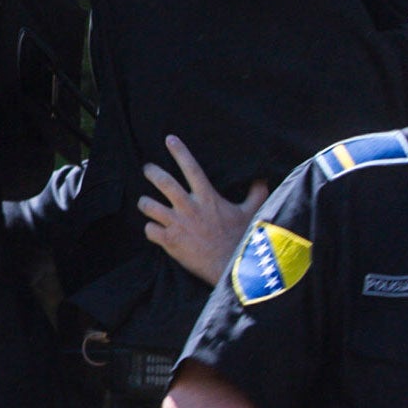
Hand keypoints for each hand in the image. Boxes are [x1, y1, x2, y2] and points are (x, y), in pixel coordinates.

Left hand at [140, 136, 265, 283]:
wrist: (230, 267)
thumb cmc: (241, 239)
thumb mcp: (253, 213)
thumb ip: (256, 194)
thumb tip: (263, 179)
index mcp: (208, 198)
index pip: (191, 168)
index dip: (180, 152)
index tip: (169, 139)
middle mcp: (190, 208)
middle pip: (164, 182)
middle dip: (152, 172)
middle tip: (147, 168)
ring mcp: (177, 224)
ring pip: (149, 206)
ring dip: (144, 203)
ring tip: (145, 202)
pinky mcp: (170, 242)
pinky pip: (149, 230)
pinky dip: (149, 229)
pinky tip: (153, 229)